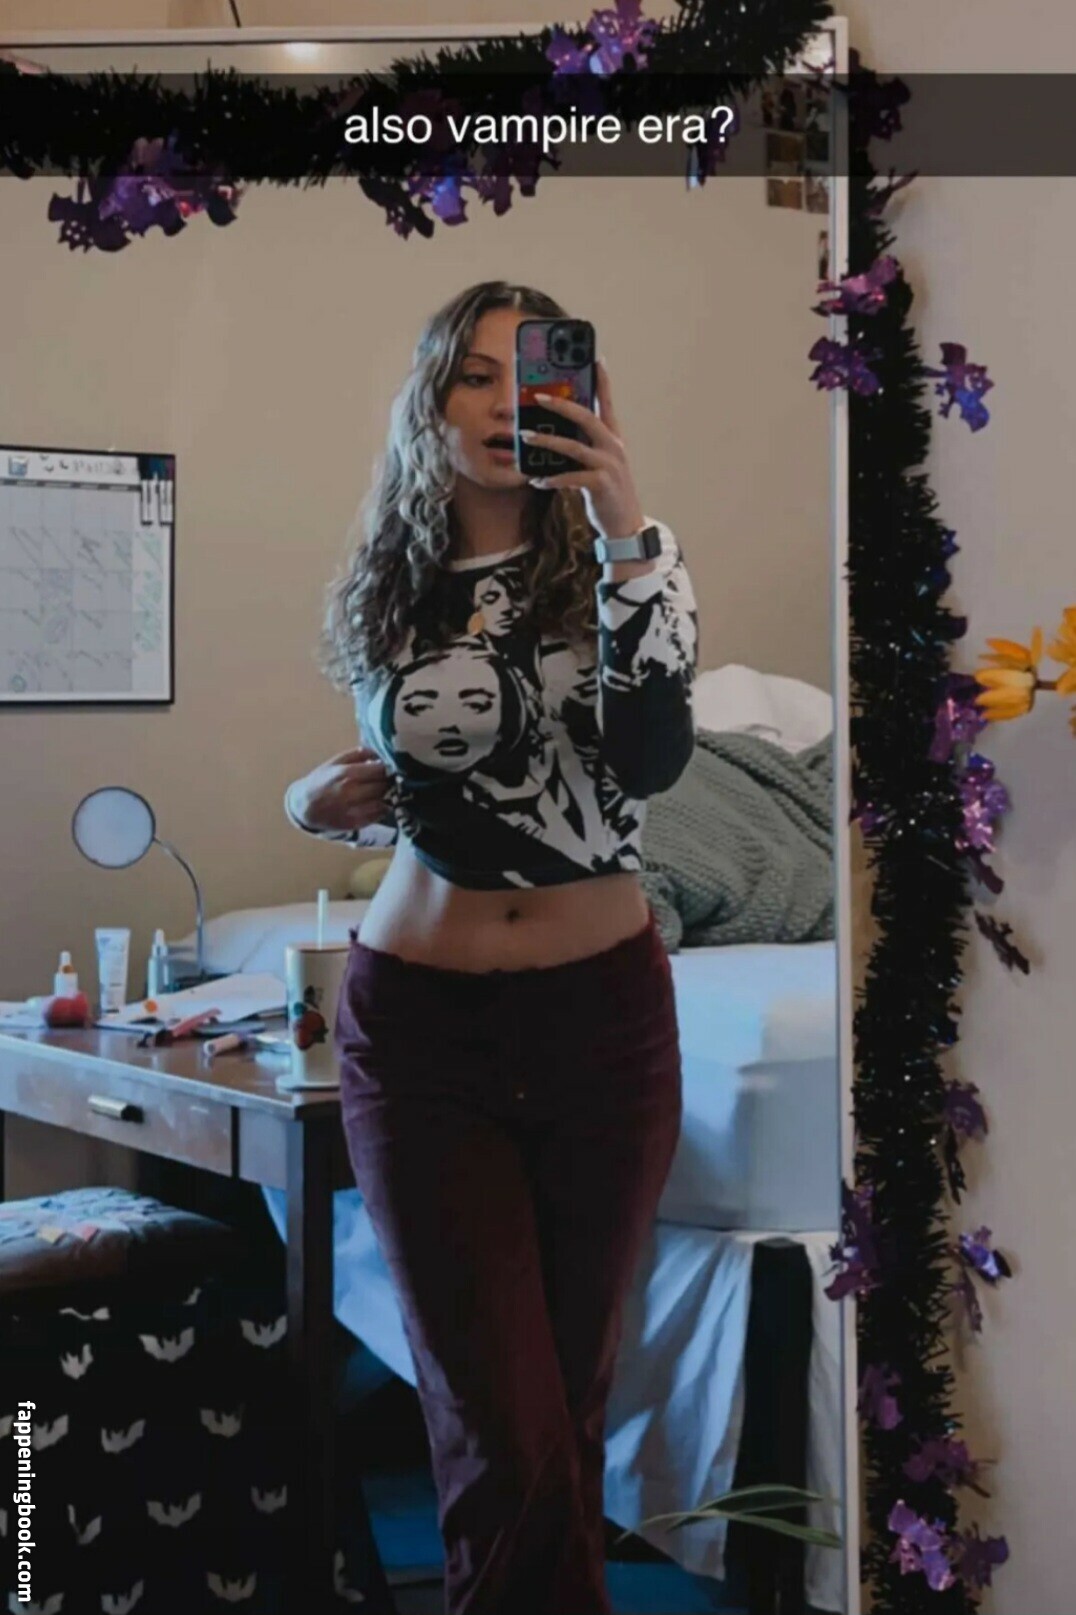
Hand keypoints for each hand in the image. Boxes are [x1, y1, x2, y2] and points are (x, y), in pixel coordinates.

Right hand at [288, 747, 389, 835]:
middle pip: (384, 786)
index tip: (391, 766)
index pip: (380, 770)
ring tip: (386, 791)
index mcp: (347, 773)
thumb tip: (380, 752)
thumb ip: (359, 755)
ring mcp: (354, 810)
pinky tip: (379, 802)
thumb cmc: (322, 781)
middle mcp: (351, 792)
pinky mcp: (356, 823)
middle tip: (392, 779)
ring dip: (389, 796)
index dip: (389, 768)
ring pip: (385, 801)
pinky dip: (383, 808)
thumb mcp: (336, 762)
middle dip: (390, 781)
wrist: (305, 807)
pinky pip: (379, 815)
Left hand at [520, 358, 645, 541]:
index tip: (595, 358)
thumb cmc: (607, 493)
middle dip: (562, 404)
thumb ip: (583, 447)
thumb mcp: (598, 465)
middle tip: (538, 396)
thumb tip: (555, 434)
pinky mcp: (601, 485)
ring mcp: (608, 465)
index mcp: (613, 439)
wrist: (624, 526)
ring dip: (547, 440)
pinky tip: (537, 480)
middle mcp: (613, 448)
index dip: (602, 380)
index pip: (607, 403)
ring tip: (525, 436)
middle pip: (587, 417)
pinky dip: (552, 478)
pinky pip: (571, 477)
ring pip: (574, 446)